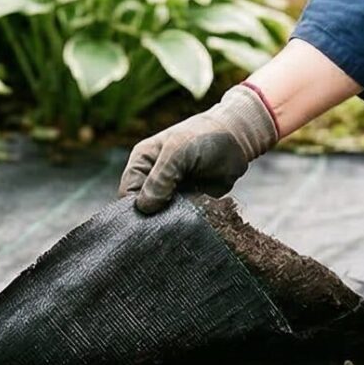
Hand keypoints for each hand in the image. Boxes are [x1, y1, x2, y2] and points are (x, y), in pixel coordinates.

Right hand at [119, 84, 281, 214]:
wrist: (235, 140)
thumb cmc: (201, 138)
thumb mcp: (177, 153)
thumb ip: (160, 179)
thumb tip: (144, 207)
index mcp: (142, 164)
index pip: (128, 194)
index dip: (136, 209)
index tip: (151, 221)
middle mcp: (152, 181)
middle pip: (144, 210)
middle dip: (154, 219)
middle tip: (168, 226)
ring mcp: (170, 194)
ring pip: (162, 218)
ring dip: (172, 223)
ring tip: (184, 223)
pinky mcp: (188, 204)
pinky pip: (182, 220)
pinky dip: (186, 223)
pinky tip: (193, 224)